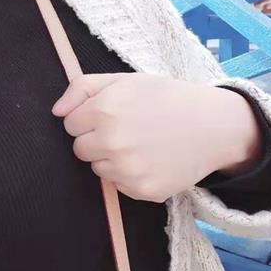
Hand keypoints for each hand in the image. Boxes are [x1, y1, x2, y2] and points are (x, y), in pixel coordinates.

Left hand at [51, 72, 237, 202]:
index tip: (110, 114)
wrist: (213, 126)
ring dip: (111, 159)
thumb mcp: (124, 80)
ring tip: (140, 144)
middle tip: (126, 130)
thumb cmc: (165, 98)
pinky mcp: (141, 190)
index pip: (70, 124)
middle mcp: (112, 141)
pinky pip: (118, 186)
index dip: (89, 118)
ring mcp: (126, 169)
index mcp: (104, 110)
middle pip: (79, 149)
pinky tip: (150, 160)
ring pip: (97, 168)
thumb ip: (82, 88)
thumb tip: (56, 112)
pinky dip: (129, 176)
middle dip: (96, 139)